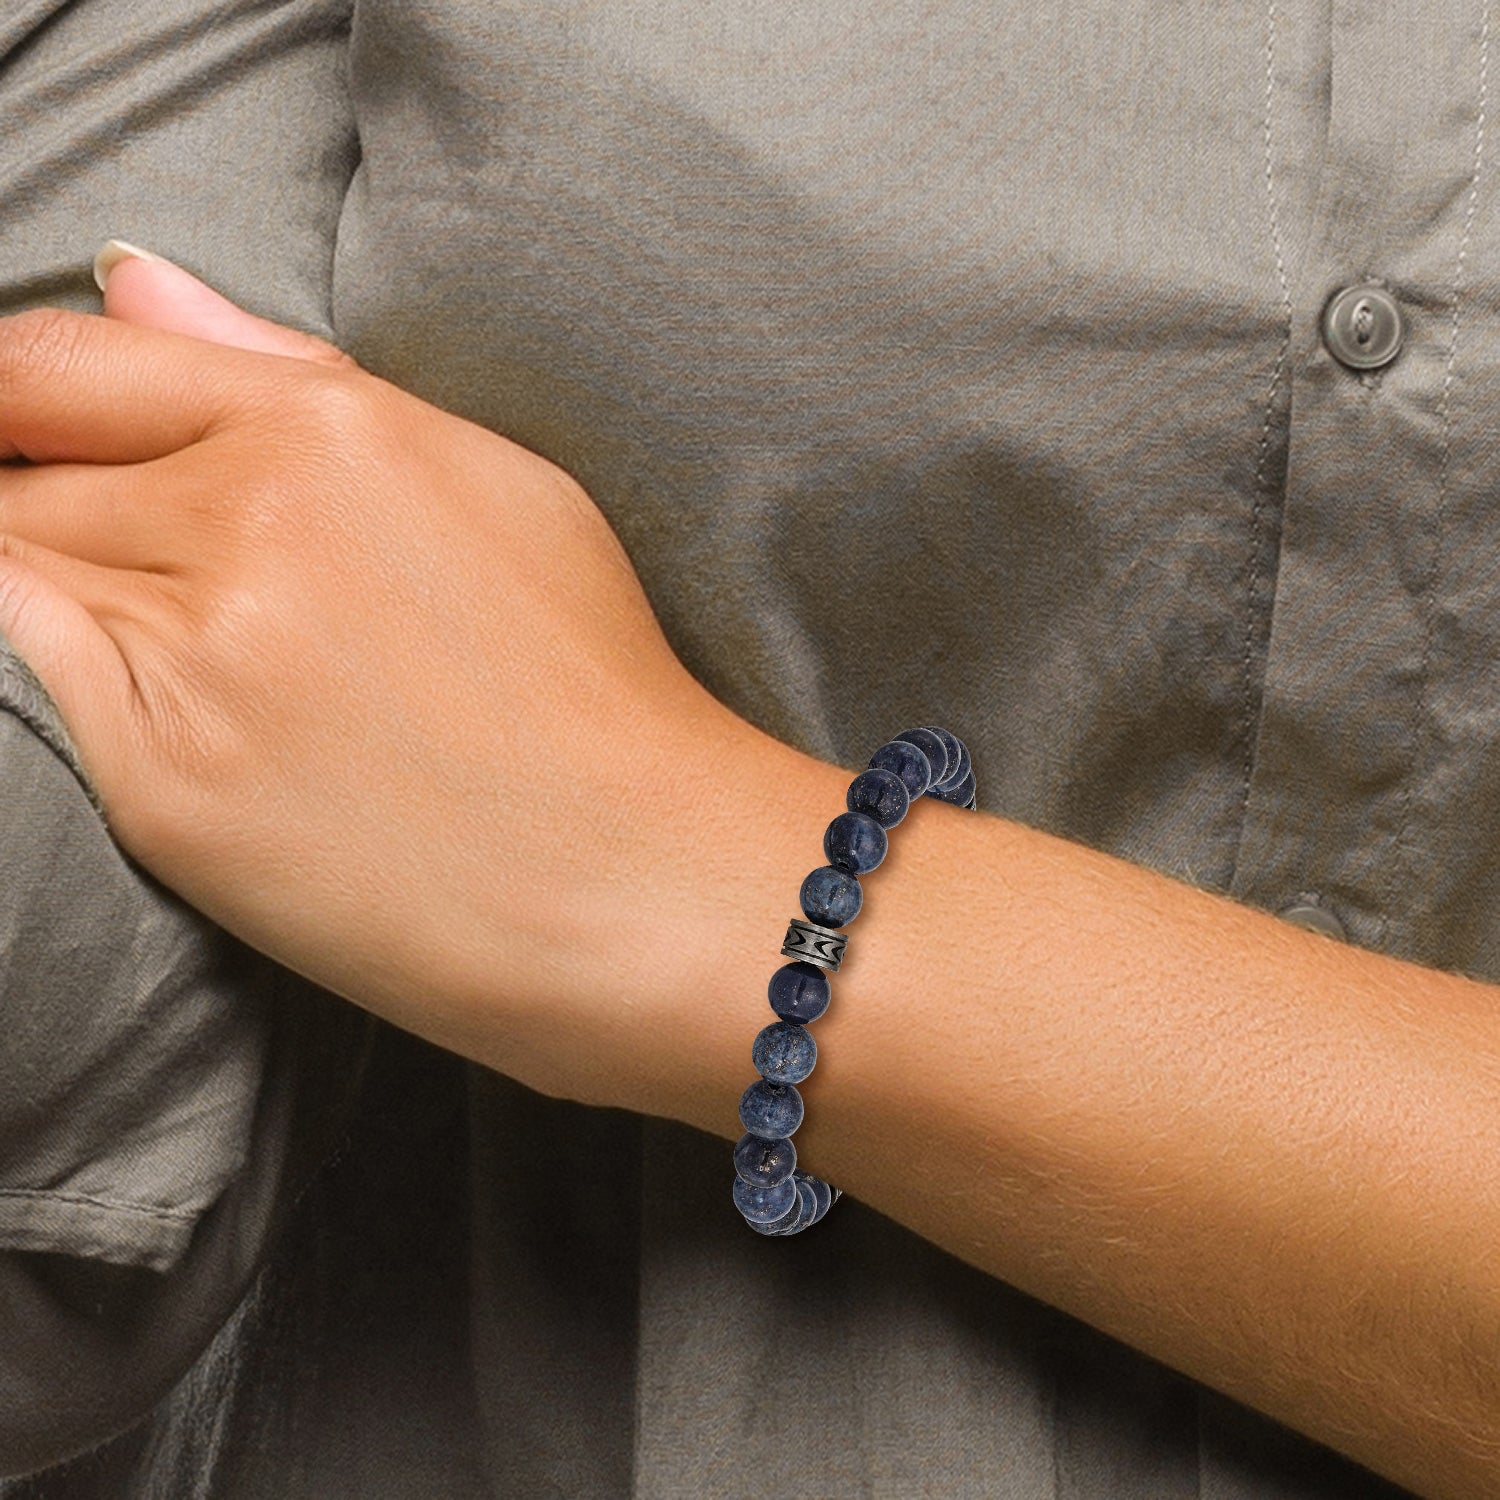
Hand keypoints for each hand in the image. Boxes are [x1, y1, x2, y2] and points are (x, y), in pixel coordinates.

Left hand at [0, 251, 744, 1101]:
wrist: (639, 880)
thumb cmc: (594, 686)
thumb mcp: (495, 484)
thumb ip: (295, 374)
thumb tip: (136, 285)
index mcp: (333, 432)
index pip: (65, 365)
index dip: (14, 397)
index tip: (26, 434)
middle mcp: (249, 522)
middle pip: (28, 470)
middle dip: (47, 502)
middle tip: (159, 579)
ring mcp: (199, 655)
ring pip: (18, 571)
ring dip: (67, 594)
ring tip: (209, 659)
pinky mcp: (164, 786)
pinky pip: (36, 684)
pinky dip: (67, 676)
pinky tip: (186, 713)